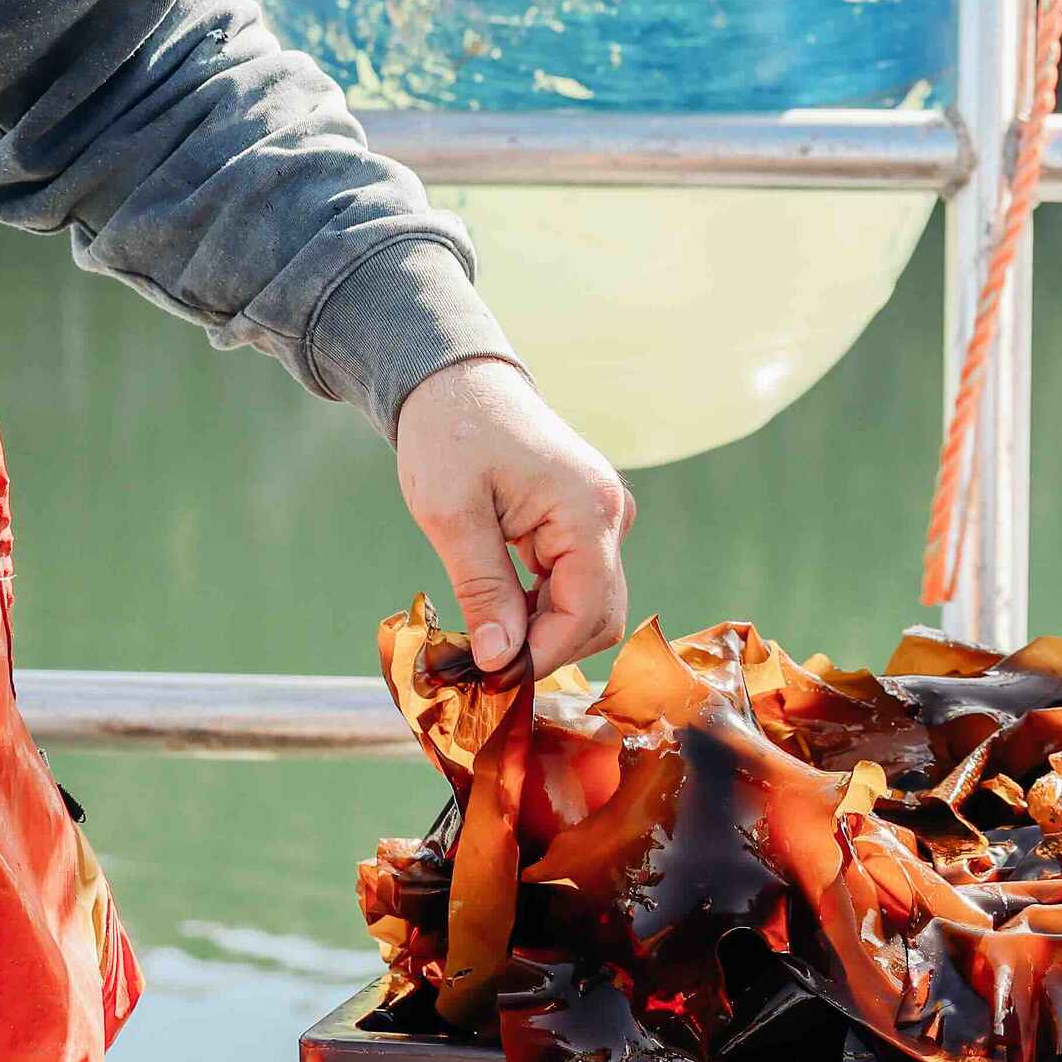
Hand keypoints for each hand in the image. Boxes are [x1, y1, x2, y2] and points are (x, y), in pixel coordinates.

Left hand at [394, 357, 634, 678]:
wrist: (457, 382)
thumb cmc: (450, 435)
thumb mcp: (450, 515)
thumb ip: (482, 589)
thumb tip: (500, 660)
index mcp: (588, 509)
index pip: (585, 613)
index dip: (540, 655)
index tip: (490, 679)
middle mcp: (611, 515)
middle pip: (599, 616)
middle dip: (545, 648)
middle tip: (483, 667)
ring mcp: (603, 518)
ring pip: (590, 605)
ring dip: (542, 630)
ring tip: (484, 637)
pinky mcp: (587, 522)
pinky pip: (577, 583)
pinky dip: (542, 608)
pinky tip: (499, 611)